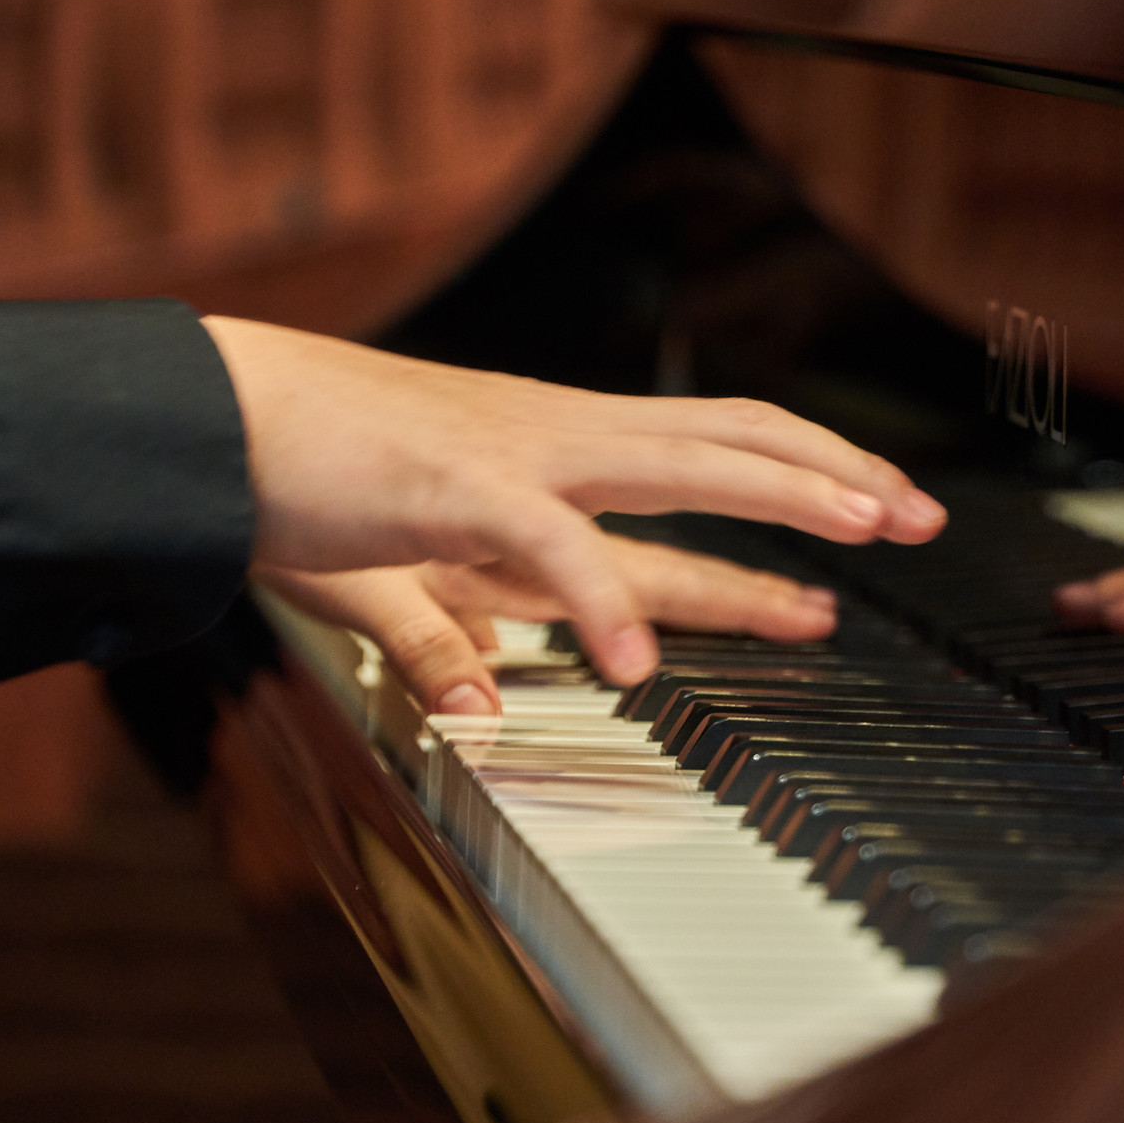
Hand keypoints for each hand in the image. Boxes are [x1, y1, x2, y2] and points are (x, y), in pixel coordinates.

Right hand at [201, 316, 942, 683]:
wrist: (205, 422)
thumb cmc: (298, 486)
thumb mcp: (389, 586)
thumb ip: (444, 645)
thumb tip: (483, 700)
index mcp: (554, 468)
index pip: (705, 470)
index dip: (792, 501)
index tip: (863, 535)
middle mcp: (559, 448)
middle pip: (729, 446)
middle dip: (832, 480)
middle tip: (918, 516)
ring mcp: (519, 459)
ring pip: (682, 460)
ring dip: (780, 495)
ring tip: (859, 541)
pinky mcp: (458, 492)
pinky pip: (554, 549)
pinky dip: (605, 604)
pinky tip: (645, 665)